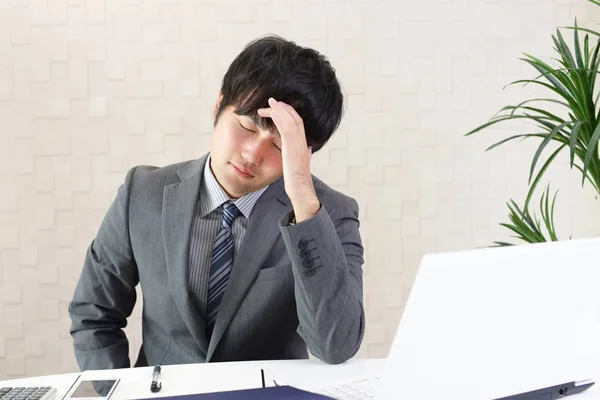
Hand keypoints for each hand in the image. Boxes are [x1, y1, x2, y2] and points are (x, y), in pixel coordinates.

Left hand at [258, 97, 320, 221]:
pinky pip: (287, 130)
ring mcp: (299, 145)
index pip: (297, 124)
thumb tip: (304, 151)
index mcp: (303, 145)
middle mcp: (303, 143)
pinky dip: (280, 119)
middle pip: (295, 118)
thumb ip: (300, 156)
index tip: (277, 109)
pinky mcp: (293, 149)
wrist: (302, 191)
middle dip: (284, 108)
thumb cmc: (298, 182)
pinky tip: (273, 113)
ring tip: (271, 101)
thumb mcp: (298, 165)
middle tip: (272, 100)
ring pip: (292, 121)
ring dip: (281, 109)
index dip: (288, 114)